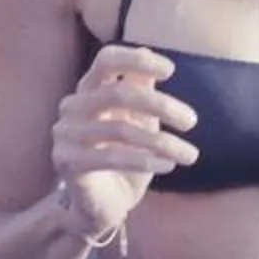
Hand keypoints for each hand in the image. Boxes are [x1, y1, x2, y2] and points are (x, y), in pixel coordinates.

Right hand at [50, 43, 195, 239]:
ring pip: (121, 129)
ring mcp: (66, 134)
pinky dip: (145, 160)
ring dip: (163, 142)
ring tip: (190, 155)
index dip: (136, 59)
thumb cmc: (125, 157)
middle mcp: (72, 107)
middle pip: (119, 94)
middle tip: (192, 121)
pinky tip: (168, 166)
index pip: (106, 60)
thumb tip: (151, 54)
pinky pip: (111, 157)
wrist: (105, 205)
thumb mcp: (139, 120)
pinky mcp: (68, 162)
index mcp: (89, 90)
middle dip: (162, 106)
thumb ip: (141, 89)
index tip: (171, 70)